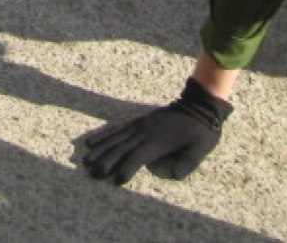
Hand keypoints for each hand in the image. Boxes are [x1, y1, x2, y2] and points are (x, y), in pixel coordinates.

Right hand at [77, 79, 230, 184]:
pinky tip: (92, 142)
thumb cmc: (200, 132)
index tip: (116, 181)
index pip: (137, 157)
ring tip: (86, 160)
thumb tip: (174, 175)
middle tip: (92, 173)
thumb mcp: (200, 149)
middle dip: (106, 161)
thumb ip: (187, 163)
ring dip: (100, 149)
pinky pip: (117, 129)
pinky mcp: (138, 122)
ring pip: (115, 138)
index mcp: (158, 142)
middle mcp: (144, 133)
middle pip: (121, 148)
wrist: (198, 105)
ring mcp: (139, 126)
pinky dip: (104, 135)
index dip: (126, 168)